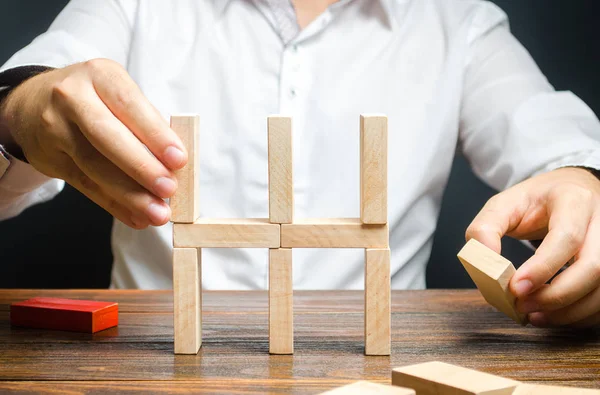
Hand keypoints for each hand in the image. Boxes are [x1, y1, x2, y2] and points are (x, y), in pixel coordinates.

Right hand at [0, 59, 186, 228]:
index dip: (156, 135)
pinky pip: (85, 185)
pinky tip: (136, 217)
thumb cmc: (95, 99)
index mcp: (100, 75)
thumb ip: (147, 122)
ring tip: (157, 213)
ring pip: (94, 166)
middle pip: (108, 137)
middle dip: (142, 167)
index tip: (179, 159)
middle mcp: (72, 97)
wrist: (33, 102)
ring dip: (130, 195)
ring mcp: (55, 128)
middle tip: (168, 189)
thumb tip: (176, 163)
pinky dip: (114, 205)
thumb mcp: (118, 94)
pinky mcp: (49, 157)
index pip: (130, 106)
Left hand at [466, 167, 599, 326]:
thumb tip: (483, 262)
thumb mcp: (503, 204)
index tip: (515, 289)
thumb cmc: (535, 201)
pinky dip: (581, 314)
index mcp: (573, 200)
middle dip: (557, 295)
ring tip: (534, 316)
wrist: (568, 191)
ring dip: (570, 311)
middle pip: (593, 267)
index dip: (542, 268)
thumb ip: (485, 229)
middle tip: (523, 307)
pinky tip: (554, 315)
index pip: (566, 237)